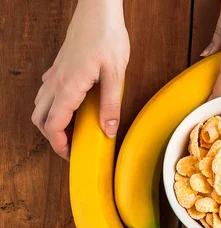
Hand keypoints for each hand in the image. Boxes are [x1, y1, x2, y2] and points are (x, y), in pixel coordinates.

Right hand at [31, 0, 129, 159]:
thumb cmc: (107, 37)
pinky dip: (55, 107)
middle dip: (53, 138)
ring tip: (75, 131)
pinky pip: (49, 93)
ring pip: (41, 106)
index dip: (60, 146)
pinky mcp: (60, 68)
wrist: (98, 11)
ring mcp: (55, 74)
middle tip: (73, 147)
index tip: (73, 155)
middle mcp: (56, 82)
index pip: (53, 125)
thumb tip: (108, 130)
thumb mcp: (116, 74)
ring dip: (52, 123)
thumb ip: (111, 104)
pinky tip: (74, 108)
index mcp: (68, 87)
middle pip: (41, 119)